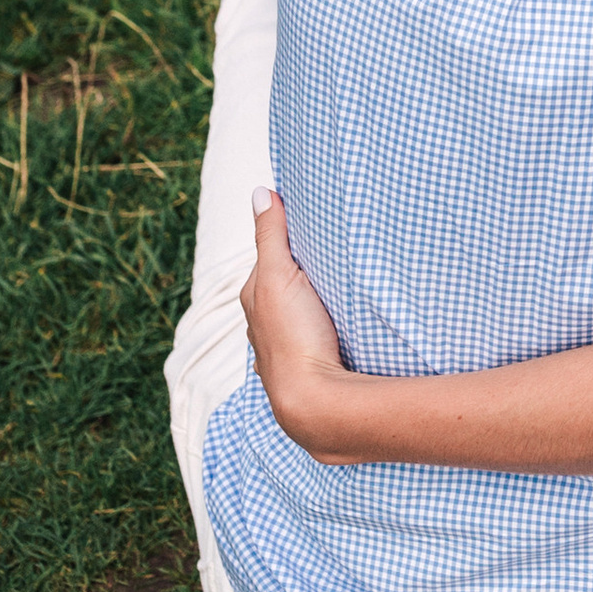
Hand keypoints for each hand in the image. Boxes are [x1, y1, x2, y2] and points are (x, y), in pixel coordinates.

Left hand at [240, 188, 360, 461]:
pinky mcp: (310, 359)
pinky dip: (320, 316)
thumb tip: (260, 191)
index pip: (268, 253)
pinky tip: (337, 315)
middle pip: (282, 281)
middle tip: (328, 237)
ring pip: (297, 307)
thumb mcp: (277, 276)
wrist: (313, 400)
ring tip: (336, 274)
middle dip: (298, 263)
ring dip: (311, 293)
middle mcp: (264, 321)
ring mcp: (286, 343)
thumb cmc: (292, 337)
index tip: (310, 208)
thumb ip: (270, 235)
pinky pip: (313, 327)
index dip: (286, 231)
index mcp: (255, 296)